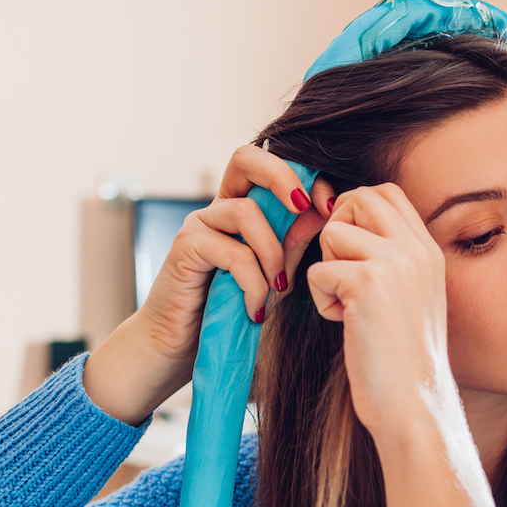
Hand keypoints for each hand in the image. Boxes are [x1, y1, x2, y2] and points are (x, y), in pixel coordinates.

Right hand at [83, 144, 334, 425]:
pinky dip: (253, 283)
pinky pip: (232, 253)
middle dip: (283, 176)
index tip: (329, 206)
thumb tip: (320, 213)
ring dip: (272, 253)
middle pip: (245, 158)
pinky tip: (254, 309)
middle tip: (306, 207)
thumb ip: (292, 245)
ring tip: (277, 290)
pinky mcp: (185, 248)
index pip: (270, 170)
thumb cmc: (228, 314)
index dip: (302, 177)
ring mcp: (198, 225)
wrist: (177, 348)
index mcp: (242, 209)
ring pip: (245, 213)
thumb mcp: (274, 278)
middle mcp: (218, 209)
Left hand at [306, 183, 459, 441]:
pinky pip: (317, 270)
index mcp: (428, 251)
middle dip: (336, 229)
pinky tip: (344, 325)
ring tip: (346, 306)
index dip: (354, 210)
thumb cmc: (401, 361)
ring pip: (333, 232)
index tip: (347, 251)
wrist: (414, 405)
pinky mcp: (367, 283)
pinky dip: (321, 300)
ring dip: (327, 268)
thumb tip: (339, 226)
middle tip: (341, 272)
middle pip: (358, 198)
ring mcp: (394, 262)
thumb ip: (387, 260)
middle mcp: (416, 249)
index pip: (385, 192)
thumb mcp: (407, 298)